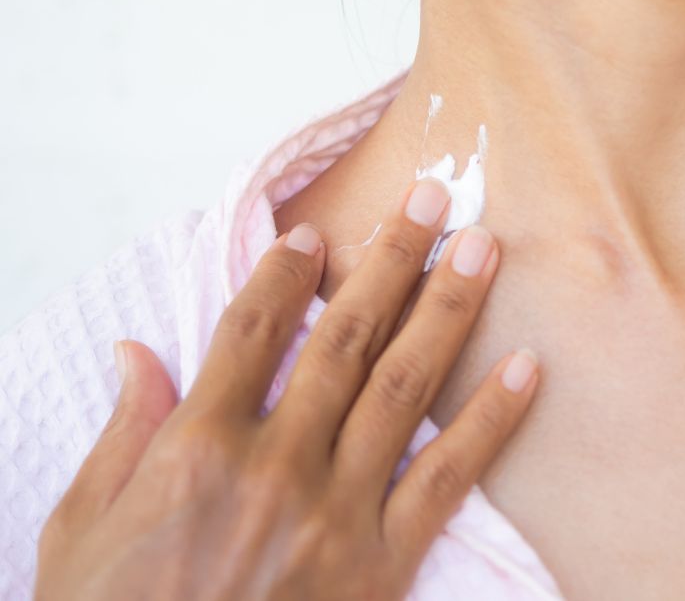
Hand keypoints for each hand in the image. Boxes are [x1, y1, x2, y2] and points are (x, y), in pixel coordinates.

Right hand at [34, 177, 539, 600]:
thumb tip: (138, 352)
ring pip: (402, 388)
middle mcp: (275, 467)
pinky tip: (527, 368)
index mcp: (197, 451)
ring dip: (446, 312)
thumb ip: (122, 435)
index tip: (316, 231)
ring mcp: (336, 513)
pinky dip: (491, 421)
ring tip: (483, 250)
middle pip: (343, 339)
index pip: (251, 333)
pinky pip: (447, 478)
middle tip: (433, 198)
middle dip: (392, 260)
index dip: (283, 274)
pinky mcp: (383, 563)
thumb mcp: (81, 531)